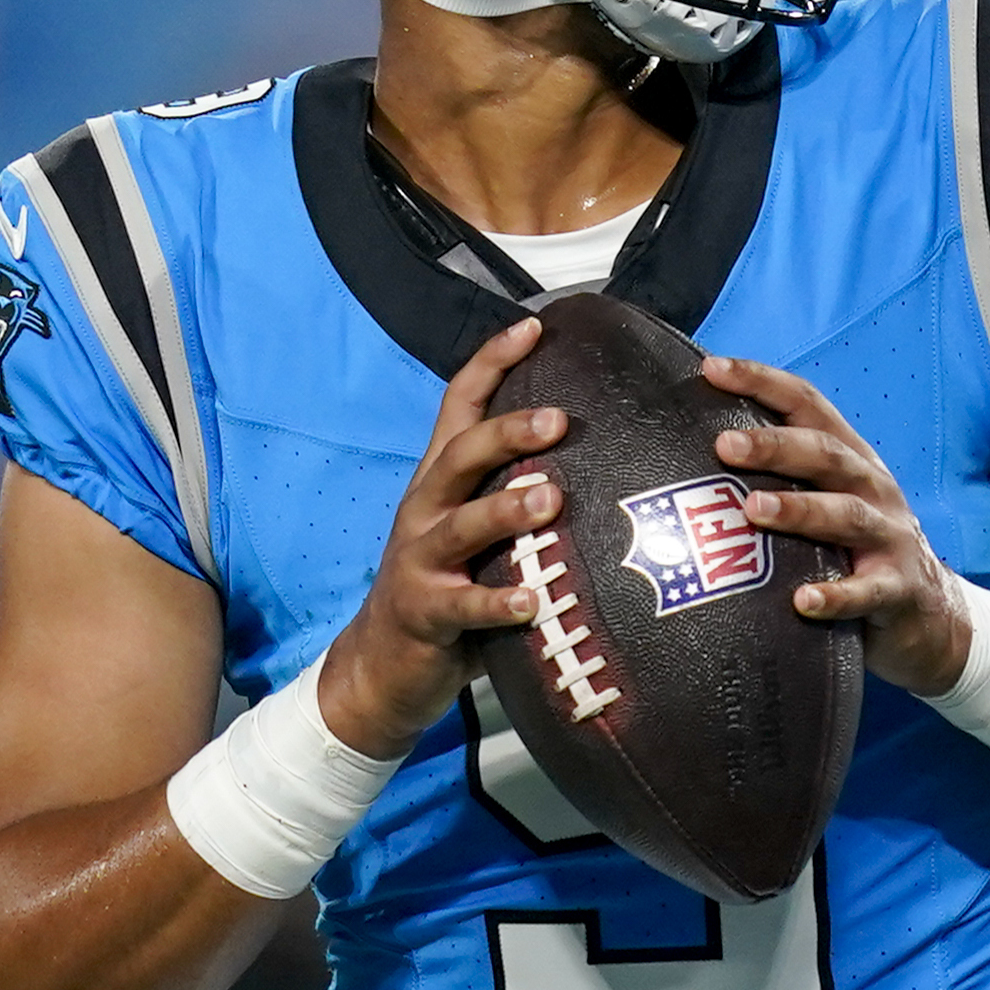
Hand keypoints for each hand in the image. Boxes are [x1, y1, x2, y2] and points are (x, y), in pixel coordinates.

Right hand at [314, 317, 565, 755]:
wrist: (385, 663)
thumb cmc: (452, 584)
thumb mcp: (478, 529)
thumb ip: (520, 492)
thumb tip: (605, 454)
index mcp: (441, 479)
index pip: (460, 405)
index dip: (491, 362)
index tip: (535, 327)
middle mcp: (426, 508)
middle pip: (462, 455)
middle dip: (508, 433)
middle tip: (559, 420)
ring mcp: (420, 560)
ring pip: (462, 524)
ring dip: (507, 510)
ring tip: (551, 500)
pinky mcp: (425, 611)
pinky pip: (464, 605)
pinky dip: (497, 601)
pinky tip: (532, 600)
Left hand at [700, 354, 975, 693]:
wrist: (933, 614)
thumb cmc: (856, 550)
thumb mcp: (829, 502)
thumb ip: (781, 478)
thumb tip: (692, 457)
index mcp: (849, 458)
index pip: (807, 404)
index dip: (761, 382)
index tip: (711, 369)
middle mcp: (872, 487)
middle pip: (825, 454)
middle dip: (775, 445)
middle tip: (724, 446)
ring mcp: (889, 537)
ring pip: (846, 515)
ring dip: (799, 509)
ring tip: (754, 509)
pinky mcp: (898, 589)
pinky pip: (867, 592)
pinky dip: (836, 595)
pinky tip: (803, 600)